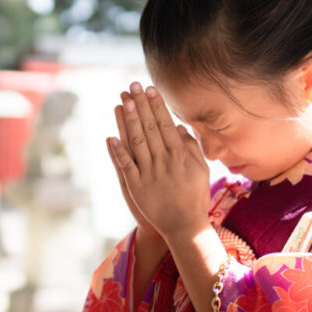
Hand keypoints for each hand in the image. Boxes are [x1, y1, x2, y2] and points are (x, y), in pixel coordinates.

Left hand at [107, 82, 210, 241]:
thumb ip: (191, 148)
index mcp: (179, 155)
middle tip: (132, 86)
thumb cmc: (194, 197)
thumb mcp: (200, 170)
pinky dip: (118, 151)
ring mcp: (149, 173)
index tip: (150, 89)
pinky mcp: (136, 186)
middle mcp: (164, 160)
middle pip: (150, 128)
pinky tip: (110, 136)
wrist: (185, 225)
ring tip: (124, 101)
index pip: (166, 124)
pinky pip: (125, 165)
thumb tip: (180, 128)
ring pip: (137, 142)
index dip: (157, 106)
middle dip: (141, 105)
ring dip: (129, 121)